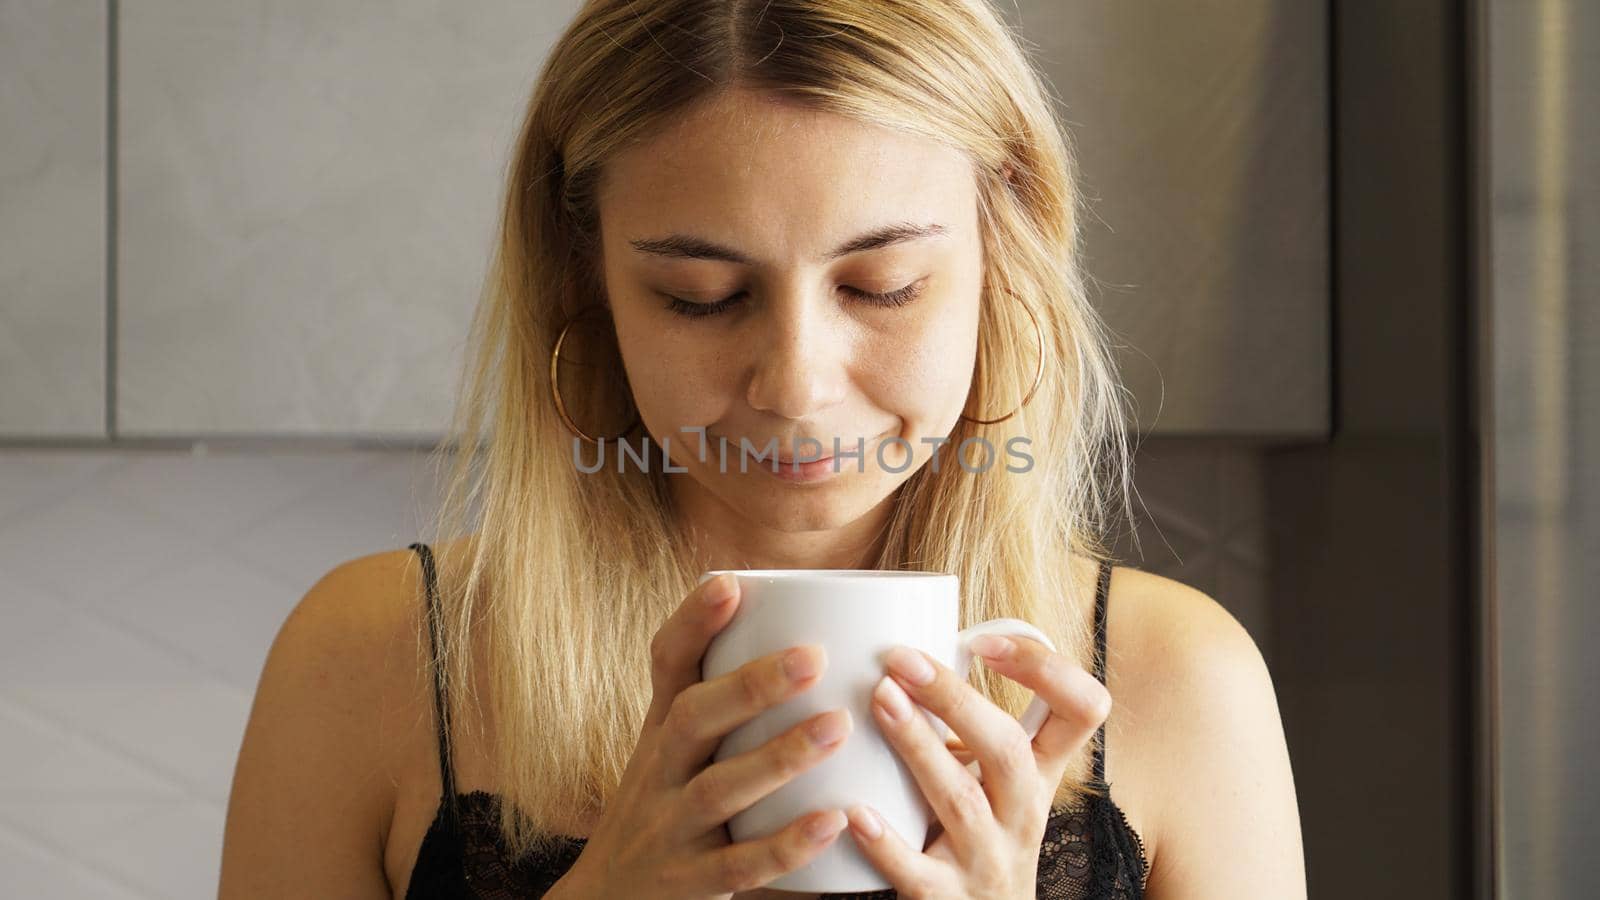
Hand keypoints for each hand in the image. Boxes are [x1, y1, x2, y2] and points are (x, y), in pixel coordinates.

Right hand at [559, 573, 854, 899]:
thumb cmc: (663, 809)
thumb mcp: (673, 751)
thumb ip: (721, 700)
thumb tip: (797, 627)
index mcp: (660, 731)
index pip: (665, 666)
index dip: (693, 623)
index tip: (729, 582)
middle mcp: (657, 772)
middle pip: (692, 719)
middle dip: (750, 685)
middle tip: (813, 656)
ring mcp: (669, 830)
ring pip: (719, 790)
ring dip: (779, 757)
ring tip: (837, 726)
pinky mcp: (689, 884)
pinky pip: (740, 866)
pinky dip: (786, 844)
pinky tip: (833, 820)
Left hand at [842, 635, 1111, 898]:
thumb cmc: (975, 830)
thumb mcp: (992, 776)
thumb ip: (965, 720)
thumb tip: (896, 638)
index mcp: (1040, 771)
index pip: (1083, 709)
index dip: (1045, 669)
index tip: (982, 643)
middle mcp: (1023, 813)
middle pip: (1007, 749)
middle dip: (955, 699)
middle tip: (901, 660)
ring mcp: (988, 859)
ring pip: (961, 801)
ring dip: (919, 746)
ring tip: (879, 701)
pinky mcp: (948, 899)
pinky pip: (918, 873)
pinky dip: (886, 843)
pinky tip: (855, 813)